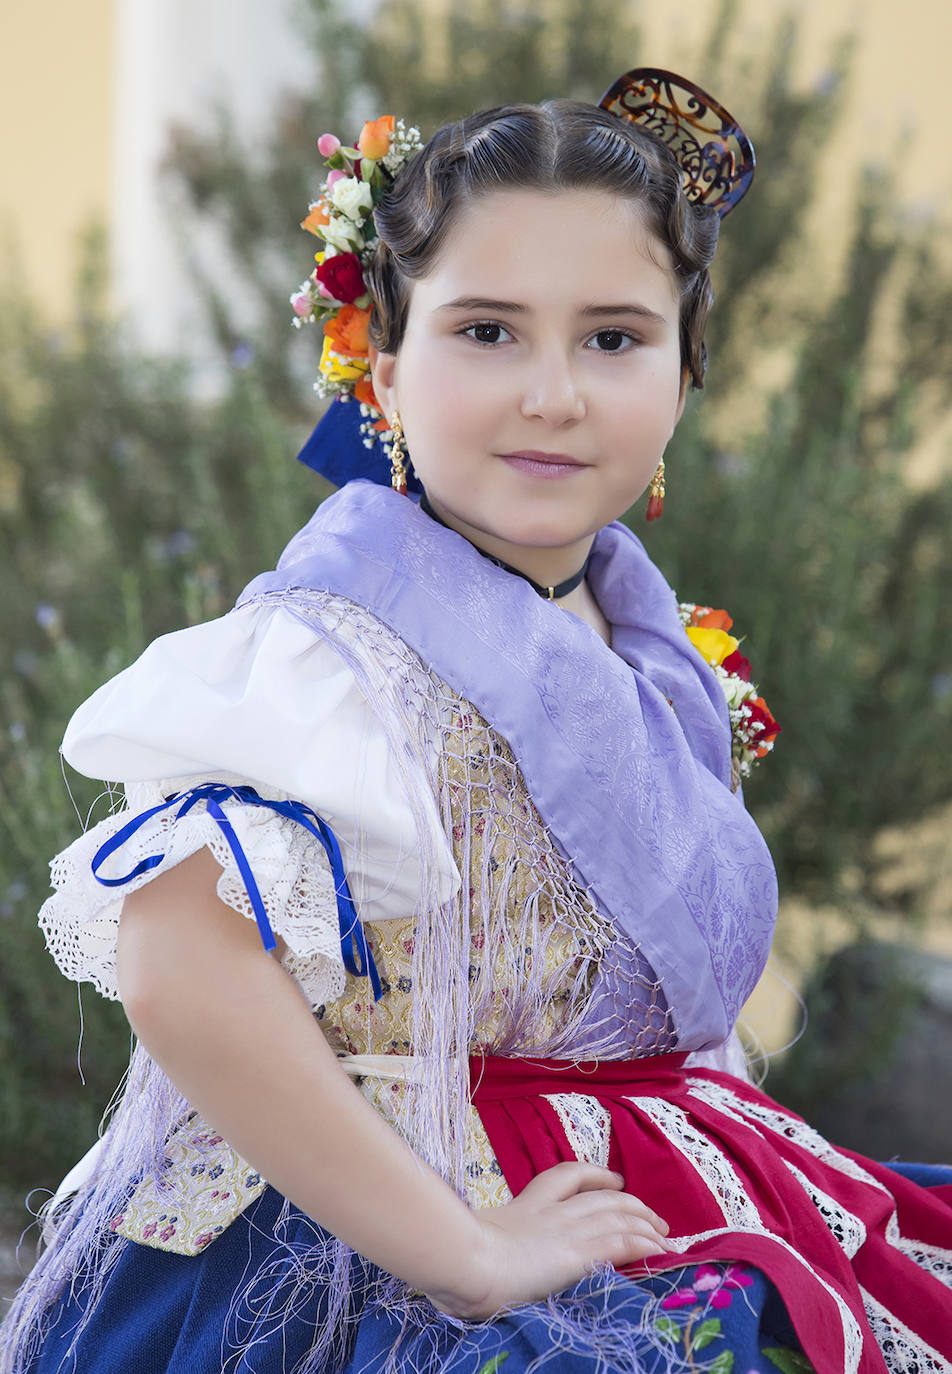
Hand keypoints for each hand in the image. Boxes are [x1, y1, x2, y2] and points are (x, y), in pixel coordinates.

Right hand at [426, 1161, 674, 1318]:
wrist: (464, 1260)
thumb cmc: (457, 1257)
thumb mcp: (470, 1240)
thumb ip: (481, 1243)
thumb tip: (470, 1264)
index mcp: (526, 1204)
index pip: (567, 1176)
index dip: (596, 1175)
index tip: (613, 1180)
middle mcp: (552, 1210)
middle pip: (603, 1195)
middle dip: (632, 1202)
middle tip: (652, 1216)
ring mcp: (566, 1229)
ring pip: (619, 1214)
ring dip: (646, 1222)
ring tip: (664, 1234)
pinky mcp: (578, 1253)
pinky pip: (622, 1242)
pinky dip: (644, 1243)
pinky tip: (658, 1249)